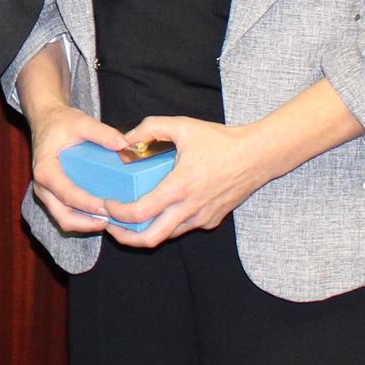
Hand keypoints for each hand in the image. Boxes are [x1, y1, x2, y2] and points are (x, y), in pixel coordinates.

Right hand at [23, 103, 133, 235]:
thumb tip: (124, 144)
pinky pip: (66, 214)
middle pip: (63, 216)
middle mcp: (42, 186)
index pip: (67, 194)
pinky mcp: (53, 195)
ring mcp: (46, 193)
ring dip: (86, 225)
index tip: (108, 208)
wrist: (45, 120)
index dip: (88, 204)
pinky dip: (83, 219)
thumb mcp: (81, 121)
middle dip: (87, 223)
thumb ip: (102, 132)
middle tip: (112, 220)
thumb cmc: (60, 122)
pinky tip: (103, 216)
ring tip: (110, 220)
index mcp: (45, 170)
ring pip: (63, 220)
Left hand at [107, 114, 272, 245]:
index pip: (140, 212)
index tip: (107, 204)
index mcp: (179, 187)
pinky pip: (183, 228)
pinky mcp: (211, 220)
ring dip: (146, 232)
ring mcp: (202, 218)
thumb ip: (150, 128)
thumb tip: (125, 138)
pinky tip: (159, 210)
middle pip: (150, 239)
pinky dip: (166, 224)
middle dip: (125, 237)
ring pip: (167, 235)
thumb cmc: (221, 141)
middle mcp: (190, 208)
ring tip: (130, 220)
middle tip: (110, 226)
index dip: (117, 213)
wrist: (258, 156)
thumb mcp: (182, 126)